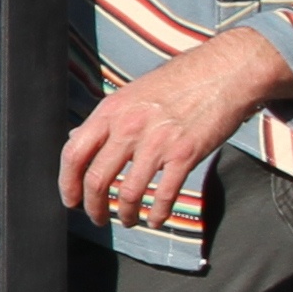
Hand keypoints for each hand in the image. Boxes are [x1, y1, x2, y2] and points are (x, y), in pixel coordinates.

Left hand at [56, 30, 292, 228]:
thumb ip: (105, 120)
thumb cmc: (179, 82)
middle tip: (97, 218)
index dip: (67, 183)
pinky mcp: (185, 154)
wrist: (225, 71)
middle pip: (96, 179)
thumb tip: (74, 138)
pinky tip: (155, 220)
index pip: (74, 153)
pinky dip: (157, 214)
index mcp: (111, 110)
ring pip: (128, 193)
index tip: (72, 200)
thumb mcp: (132, 93)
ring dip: (125, 214)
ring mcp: (157, 141)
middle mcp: (129, 126)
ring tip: (128, 220)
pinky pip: (164, 195)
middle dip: (93, 207)